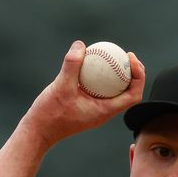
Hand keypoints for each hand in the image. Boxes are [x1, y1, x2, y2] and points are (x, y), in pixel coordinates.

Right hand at [20, 40, 145, 148]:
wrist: (38, 131)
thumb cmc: (50, 114)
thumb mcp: (60, 87)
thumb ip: (71, 65)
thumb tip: (80, 45)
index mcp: (105, 111)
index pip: (133, 96)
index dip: (139, 76)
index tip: (131, 59)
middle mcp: (104, 111)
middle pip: (128, 91)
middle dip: (132, 73)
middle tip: (126, 54)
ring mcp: (95, 109)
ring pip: (114, 90)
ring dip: (118, 74)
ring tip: (113, 55)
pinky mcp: (86, 105)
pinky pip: (99, 89)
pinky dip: (100, 76)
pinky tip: (91, 62)